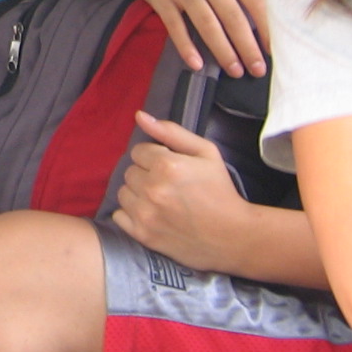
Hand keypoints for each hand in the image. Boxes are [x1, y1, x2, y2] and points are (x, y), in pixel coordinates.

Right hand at [108, 0, 268, 76]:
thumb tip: (280, 2)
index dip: (266, 26)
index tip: (273, 49)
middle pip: (232, 16)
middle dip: (248, 46)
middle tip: (258, 70)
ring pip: (207, 24)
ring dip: (223, 52)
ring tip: (236, 71)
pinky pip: (175, 27)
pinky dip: (186, 48)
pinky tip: (197, 65)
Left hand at [110, 113, 254, 269]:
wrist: (232, 235)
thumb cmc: (220, 190)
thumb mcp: (206, 152)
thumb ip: (171, 132)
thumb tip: (139, 116)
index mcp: (166, 165)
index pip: (138, 151)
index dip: (154, 157)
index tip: (169, 168)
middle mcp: (151, 189)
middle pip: (129, 172)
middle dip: (145, 174)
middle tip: (167, 185)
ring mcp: (145, 214)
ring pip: (122, 193)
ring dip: (137, 194)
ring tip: (159, 200)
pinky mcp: (142, 235)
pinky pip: (118, 216)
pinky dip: (131, 214)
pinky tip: (151, 214)